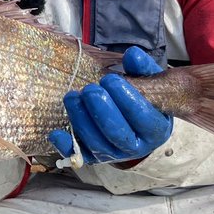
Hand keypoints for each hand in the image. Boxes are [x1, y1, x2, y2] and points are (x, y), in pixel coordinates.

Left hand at [48, 46, 172, 164]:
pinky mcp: (94, 157)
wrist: (135, 122)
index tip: (110, 79)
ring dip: (81, 119)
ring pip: (97, 144)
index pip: (143, 118)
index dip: (126, 99)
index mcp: (156, 129)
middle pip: (117, 133)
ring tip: (72, 96)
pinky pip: (79, 155)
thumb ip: (142, 68)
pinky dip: (66, 146)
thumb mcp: (149, 83)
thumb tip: (132, 55)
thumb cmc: (142, 99)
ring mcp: (114, 154)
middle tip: (89, 89)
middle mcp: (137, 147)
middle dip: (101, 110)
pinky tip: (56, 132)